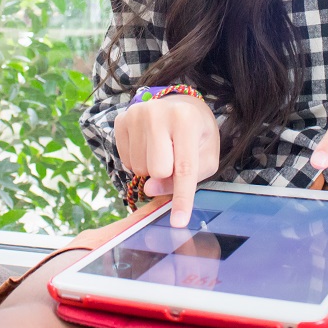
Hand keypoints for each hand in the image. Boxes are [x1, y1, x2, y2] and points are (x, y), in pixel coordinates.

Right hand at [114, 93, 219, 227]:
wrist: (180, 105)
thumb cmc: (197, 134)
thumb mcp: (206, 155)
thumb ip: (188, 177)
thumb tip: (149, 190)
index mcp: (186, 120)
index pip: (183, 167)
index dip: (182, 198)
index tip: (178, 222)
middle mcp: (158, 113)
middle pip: (156, 171)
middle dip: (166, 174)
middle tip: (174, 157)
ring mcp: (135, 114)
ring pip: (139, 168)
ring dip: (151, 168)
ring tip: (162, 149)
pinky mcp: (121, 120)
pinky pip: (125, 161)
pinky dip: (138, 161)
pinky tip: (148, 145)